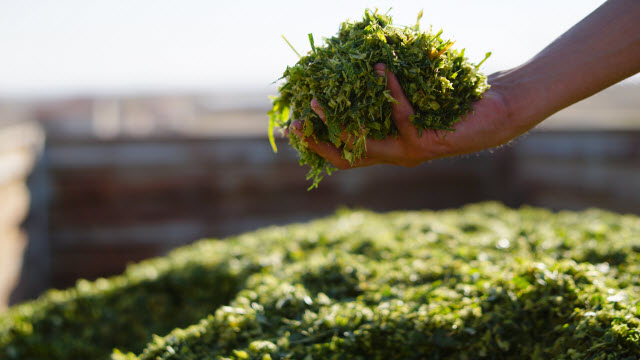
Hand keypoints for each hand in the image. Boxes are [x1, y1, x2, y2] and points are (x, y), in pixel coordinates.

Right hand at [288, 63, 515, 169]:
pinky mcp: (425, 143)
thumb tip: (359, 64)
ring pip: (362, 144)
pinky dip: (389, 89)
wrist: (497, 113)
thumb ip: (385, 93)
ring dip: (337, 121)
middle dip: (316, 140)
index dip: (316, 143)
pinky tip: (382, 68)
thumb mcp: (412, 96)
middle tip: (296, 120)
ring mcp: (408, 153)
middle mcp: (394, 156)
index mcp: (387, 147)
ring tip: (320, 97)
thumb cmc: (453, 101)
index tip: (293, 124)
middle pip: (344, 157)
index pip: (342, 153)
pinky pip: (399, 114)